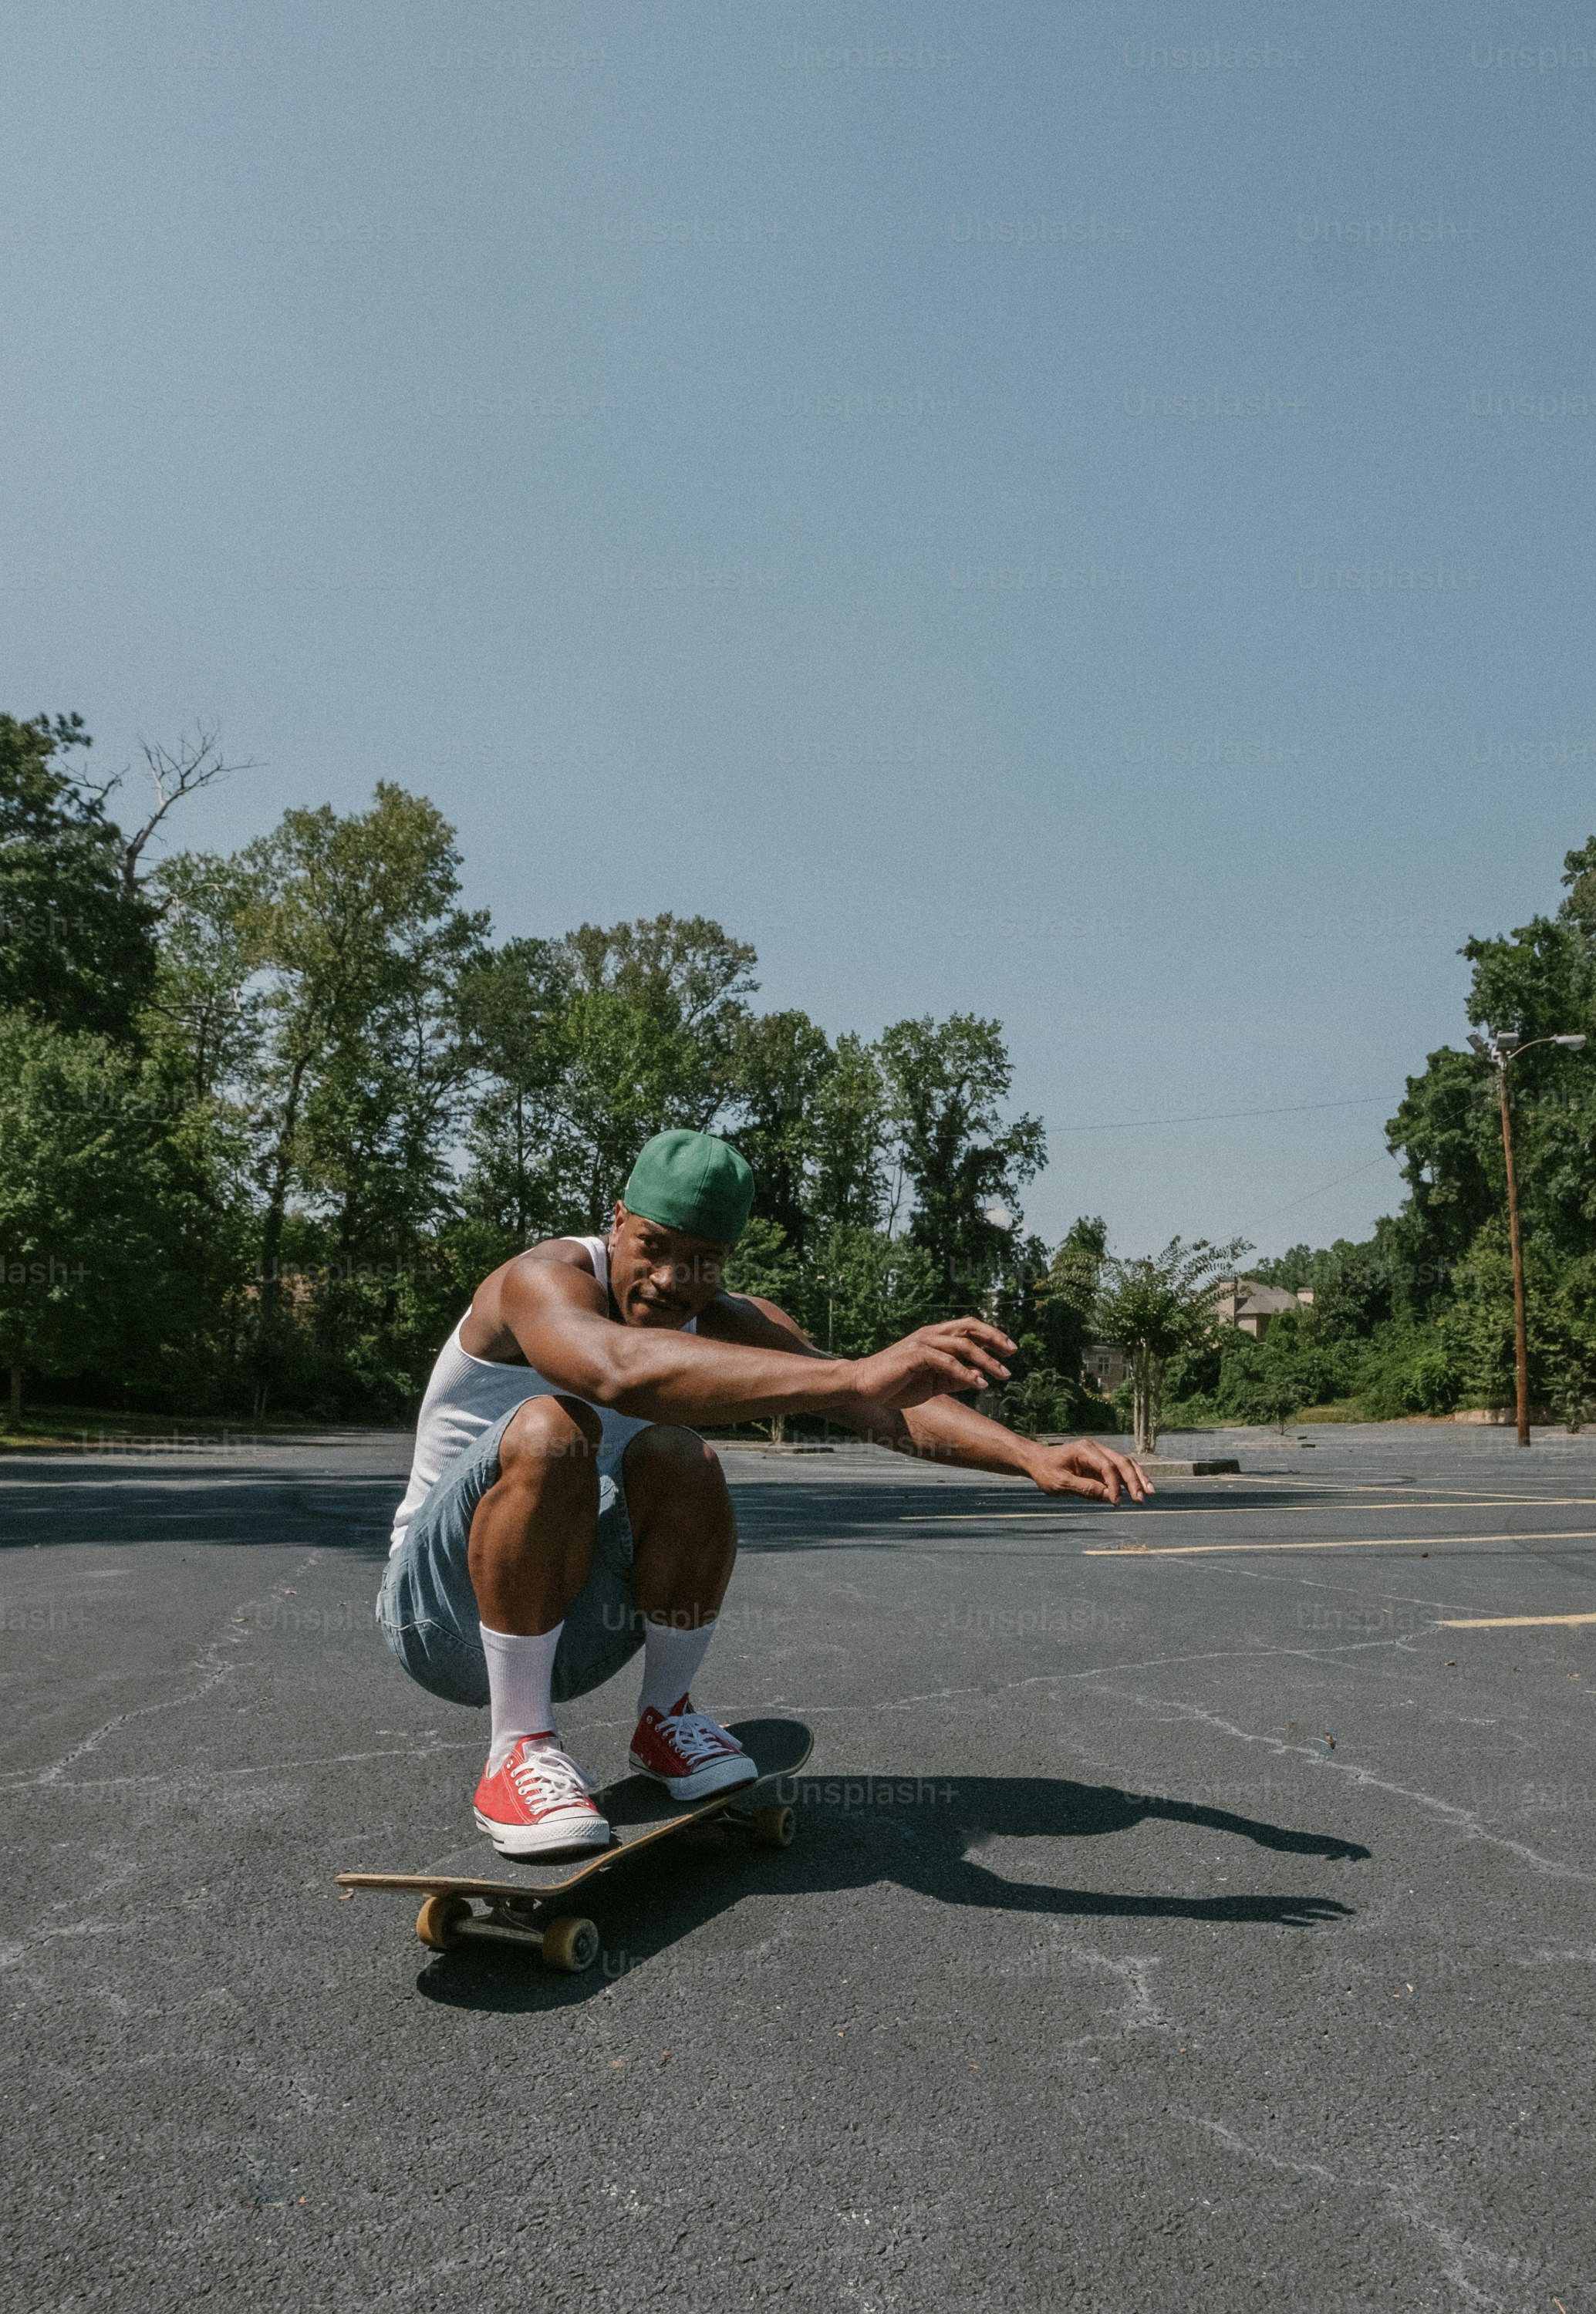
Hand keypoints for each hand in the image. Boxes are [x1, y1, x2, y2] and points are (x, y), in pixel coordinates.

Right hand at [843, 1319, 1014, 1412]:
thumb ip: (954, 1378)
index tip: (1009, 1350)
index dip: (991, 1335)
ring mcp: (923, 1343)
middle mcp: (930, 1334)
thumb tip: (979, 1379)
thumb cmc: (896, 1384)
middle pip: (970, 1327)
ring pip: (962, 1344)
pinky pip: (947, 1362)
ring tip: (1003, 1375)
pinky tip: (980, 1384)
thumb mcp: (932, 1383)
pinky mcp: (915, 1356)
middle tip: (1013, 1353)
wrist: (864, 1386)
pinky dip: (966, 1372)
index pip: (968, 1328)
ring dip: (986, 1360)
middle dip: (995, 1338)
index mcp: (935, 1337)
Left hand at [1026, 1439, 1153, 1505]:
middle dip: (1134, 1481)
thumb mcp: (1061, 1483)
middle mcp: (1096, 1449)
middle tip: (1141, 1499)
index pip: (1107, 1466)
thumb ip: (1085, 1488)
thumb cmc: (1046, 1471)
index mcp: (1085, 1450)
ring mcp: (1100, 1455)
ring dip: (1138, 1478)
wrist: (1037, 1461)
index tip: (1116, 1502)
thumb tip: (1109, 1496)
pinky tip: (1140, 1490)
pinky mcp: (1101, 1464)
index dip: (1115, 1485)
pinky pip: (1120, 1470)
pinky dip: (1131, 1479)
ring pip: (1125, 1464)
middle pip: (1122, 1462)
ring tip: (1149, 1493)